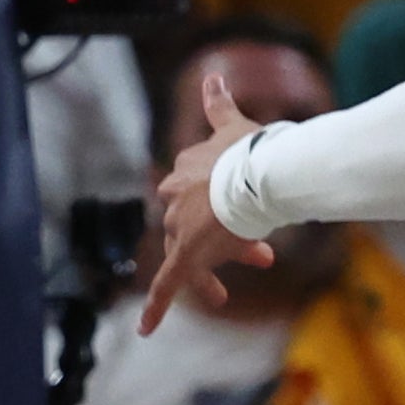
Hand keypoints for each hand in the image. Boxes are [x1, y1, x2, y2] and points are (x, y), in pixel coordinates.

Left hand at [145, 75, 281, 331]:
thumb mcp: (235, 125)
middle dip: (223, 239)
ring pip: (189, 254)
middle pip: (192, 225)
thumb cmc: (256, 151)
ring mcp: (180, 227)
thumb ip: (218, 104)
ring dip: (213, 269)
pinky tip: (146, 330)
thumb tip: (212, 74)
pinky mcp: (184, 256)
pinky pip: (166, 285)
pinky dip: (156, 308)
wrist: (259, 174)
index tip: (246, 214)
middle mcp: (175, 197)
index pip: (197, 190)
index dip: (223, 204)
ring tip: (231, 287)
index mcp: (186, 168)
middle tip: (255, 253)